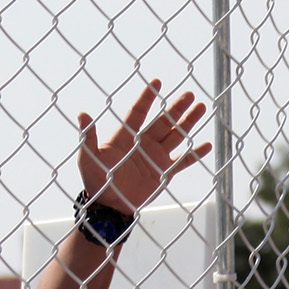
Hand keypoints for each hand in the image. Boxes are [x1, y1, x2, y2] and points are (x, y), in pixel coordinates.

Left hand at [77, 79, 211, 215]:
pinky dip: (194, 154)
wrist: (109, 206)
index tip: (157, 82)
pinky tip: (207, 145)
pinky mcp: (164, 173)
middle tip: (188, 95)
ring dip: (188, 123)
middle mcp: (143, 143)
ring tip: (201, 108)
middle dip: (176, 108)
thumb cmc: (95, 181)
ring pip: (176, 136)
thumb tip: (82, 114)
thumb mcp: (88, 158)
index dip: (147, 98)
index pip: (138, 113)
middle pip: (163, 121)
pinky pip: (182, 162)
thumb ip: (88, 137)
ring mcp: (155, 157)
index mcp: (126, 137)